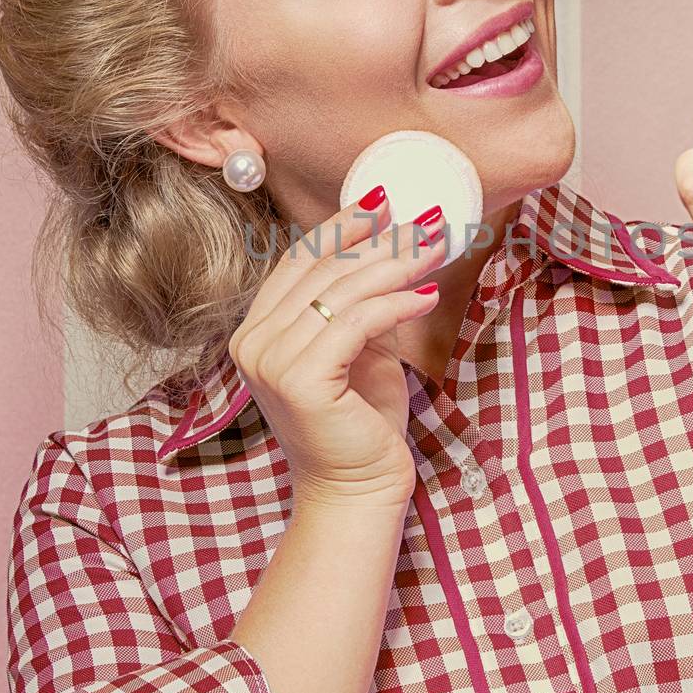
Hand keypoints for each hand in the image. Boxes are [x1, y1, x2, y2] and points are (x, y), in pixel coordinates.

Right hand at [229, 192, 448, 509]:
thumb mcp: (360, 351)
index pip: (299, 262)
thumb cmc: (360, 425)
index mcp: (258, 331)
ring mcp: (271, 361)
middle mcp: (254, 342)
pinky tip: (428, 295)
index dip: (342, 226)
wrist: (356, 492)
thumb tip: (393, 249)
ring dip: (397, 263)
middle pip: (322, 269)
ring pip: (340, 291)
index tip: (385, 200)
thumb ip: (360, 305)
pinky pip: (355, 323)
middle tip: (429, 218)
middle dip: (381, 239)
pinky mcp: (300, 380)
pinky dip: (395, 303)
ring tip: (439, 246)